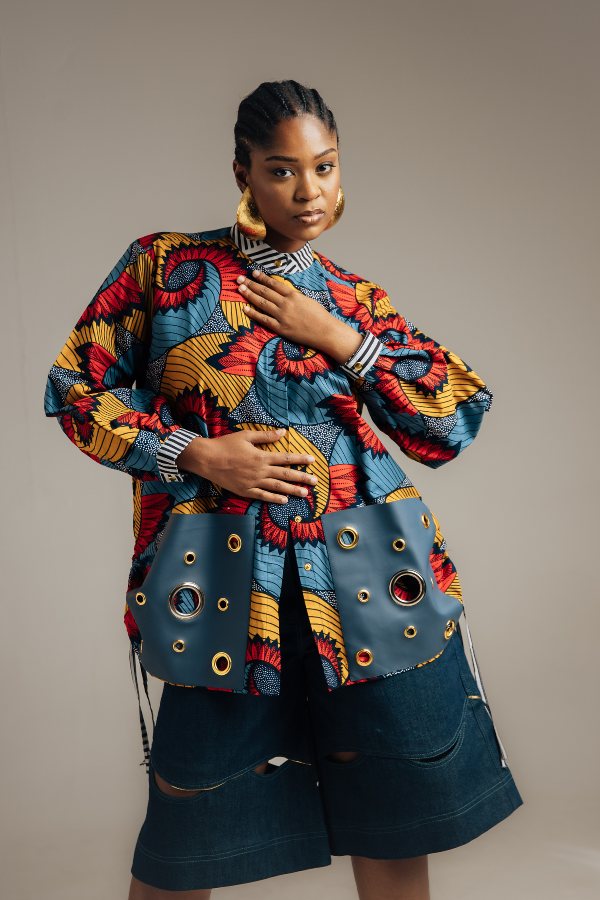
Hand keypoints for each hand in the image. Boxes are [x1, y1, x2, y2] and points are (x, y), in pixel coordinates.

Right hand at [176, 428, 317, 503]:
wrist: (207, 459)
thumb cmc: (225, 445)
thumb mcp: (246, 436)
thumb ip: (266, 436)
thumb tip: (283, 432)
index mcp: (261, 456)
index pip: (286, 458)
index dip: (300, 459)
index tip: (312, 461)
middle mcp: (260, 471)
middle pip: (285, 474)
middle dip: (302, 478)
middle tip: (315, 481)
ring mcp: (253, 482)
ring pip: (277, 487)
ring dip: (292, 490)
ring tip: (305, 493)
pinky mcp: (245, 491)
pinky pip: (263, 496)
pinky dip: (274, 498)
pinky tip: (284, 500)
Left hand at [237, 270, 362, 363]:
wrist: (326, 331)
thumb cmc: (320, 316)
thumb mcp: (307, 300)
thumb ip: (294, 296)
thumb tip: (283, 293)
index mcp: (293, 295)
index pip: (274, 284)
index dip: (262, 278)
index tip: (253, 273)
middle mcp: (286, 303)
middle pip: (265, 291)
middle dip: (251, 284)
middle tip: (239, 279)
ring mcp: (282, 316)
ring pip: (262, 303)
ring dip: (249, 295)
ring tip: (239, 289)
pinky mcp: (281, 328)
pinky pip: (264, 319)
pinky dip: (253, 314)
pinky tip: (245, 308)